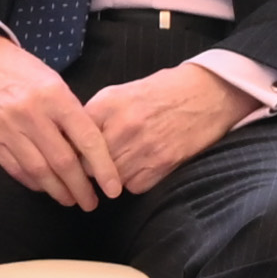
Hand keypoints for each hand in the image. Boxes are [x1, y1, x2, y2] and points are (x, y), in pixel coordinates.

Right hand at [0, 28, 116, 209]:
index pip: (87, 139)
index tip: (113, 189)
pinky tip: (44, 187)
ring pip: (39, 171)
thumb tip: (88, 152)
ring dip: (58, 191)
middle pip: (63, 161)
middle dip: (81, 188)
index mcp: (55, 96)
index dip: (103, 167)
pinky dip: (33, 182)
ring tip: (70, 200)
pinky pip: (16, 169)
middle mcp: (32, 113)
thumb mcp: (53, 82)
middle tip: (91, 202)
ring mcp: (7, 127)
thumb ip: (69, 114)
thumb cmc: (22, 71)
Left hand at [85, 60, 258, 194]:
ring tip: (117, 167)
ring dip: (110, 177)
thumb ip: (97, 114)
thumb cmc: (163, 91)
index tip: (71, 156)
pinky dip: (133, 182)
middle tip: (92, 167)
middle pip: (88, 164)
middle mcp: (122, 126)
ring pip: (110, 178)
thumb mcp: (122, 92)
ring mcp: (142, 147)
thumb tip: (73, 137)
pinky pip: (134, 186)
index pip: (74, 138)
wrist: (206, 94)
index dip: (70, 150)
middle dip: (88, 168)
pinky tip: (139, 168)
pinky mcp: (162, 164)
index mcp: (108, 104)